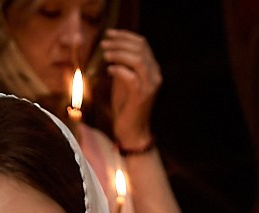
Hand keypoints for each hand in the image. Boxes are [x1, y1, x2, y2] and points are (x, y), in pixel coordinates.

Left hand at [100, 28, 161, 148]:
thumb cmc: (126, 107)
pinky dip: (119, 70)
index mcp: (152, 69)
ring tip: (105, 54)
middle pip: (140, 49)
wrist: (132, 132)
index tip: (109, 34)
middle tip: (103, 43)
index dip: (125, 36)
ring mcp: (150, 85)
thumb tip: (111, 50)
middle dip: (120, 43)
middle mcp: (155, 75)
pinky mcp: (142, 96)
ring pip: (138, 60)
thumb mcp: (123, 81)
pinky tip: (108, 69)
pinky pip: (131, 77)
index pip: (143, 44)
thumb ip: (122, 66)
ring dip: (119, 54)